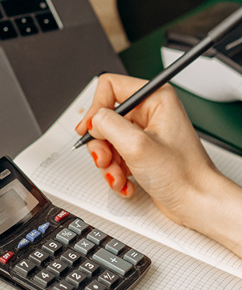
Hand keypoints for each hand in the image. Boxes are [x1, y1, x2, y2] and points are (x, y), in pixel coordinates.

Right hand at [75, 73, 241, 256]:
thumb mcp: (137, 145)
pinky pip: (115, 155)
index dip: (96, 108)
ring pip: (107, 139)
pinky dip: (115, 171)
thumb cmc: (183, 175)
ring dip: (108, 162)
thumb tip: (92, 121)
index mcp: (156, 98)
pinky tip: (125, 182)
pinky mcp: (142, 152)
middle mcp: (151, 112)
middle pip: (105, 117)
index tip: (91, 130)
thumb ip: (107, 124)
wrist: (198, 203)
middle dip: (101, 143)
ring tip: (118, 177)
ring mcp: (146, 133)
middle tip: (105, 159)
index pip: (110, 86)